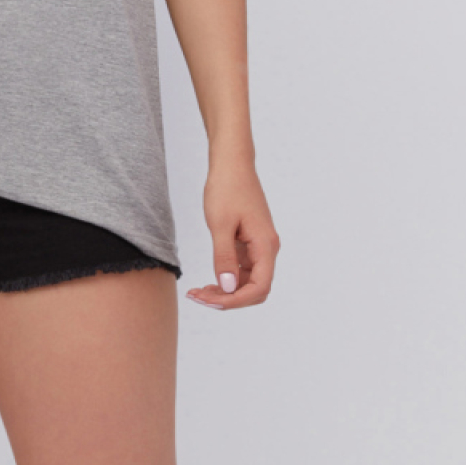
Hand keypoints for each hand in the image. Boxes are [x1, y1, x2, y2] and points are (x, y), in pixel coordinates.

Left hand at [186, 158, 278, 309]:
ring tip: (198, 292)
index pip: (259, 288)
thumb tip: (227, 288)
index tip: (208, 299)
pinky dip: (225, 279)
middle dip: (228, 299)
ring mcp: (259, 247)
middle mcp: (267, 249)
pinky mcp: (250, 243)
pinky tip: (207, 281)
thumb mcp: (220, 225)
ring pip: (247, 282)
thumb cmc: (227, 188)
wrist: (231, 164)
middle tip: (198, 296)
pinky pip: (241, 270)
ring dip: (225, 292)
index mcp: (265, 246)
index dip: (235, 301)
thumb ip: (224, 258)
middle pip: (255, 289)